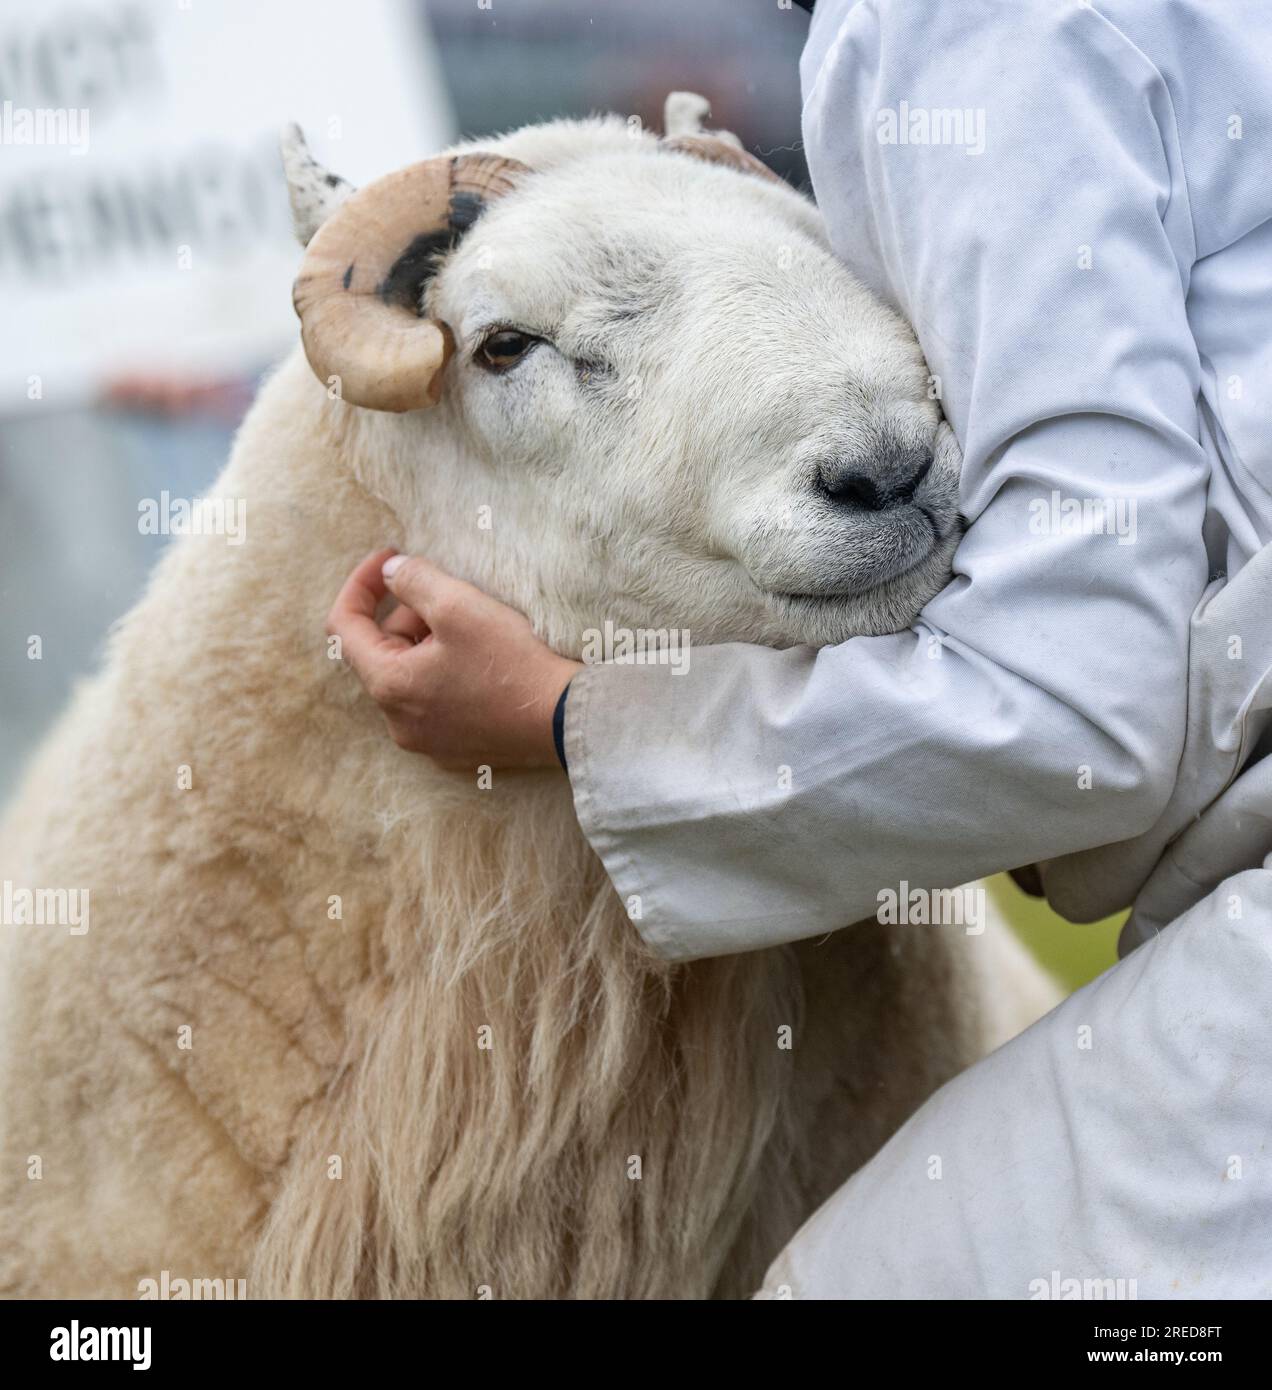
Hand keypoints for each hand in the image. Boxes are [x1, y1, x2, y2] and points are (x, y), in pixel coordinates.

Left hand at [326, 550, 581, 769]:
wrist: (568, 720)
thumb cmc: (512, 662)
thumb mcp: (458, 604)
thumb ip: (412, 579)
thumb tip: (390, 572)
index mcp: (388, 686)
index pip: (343, 626)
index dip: (360, 584)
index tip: (389, 559)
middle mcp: (398, 723)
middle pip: (381, 652)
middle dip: (407, 615)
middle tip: (450, 595)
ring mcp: (427, 742)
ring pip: (409, 678)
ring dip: (427, 644)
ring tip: (473, 629)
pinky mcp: (456, 751)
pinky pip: (434, 703)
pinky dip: (445, 675)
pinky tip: (482, 663)